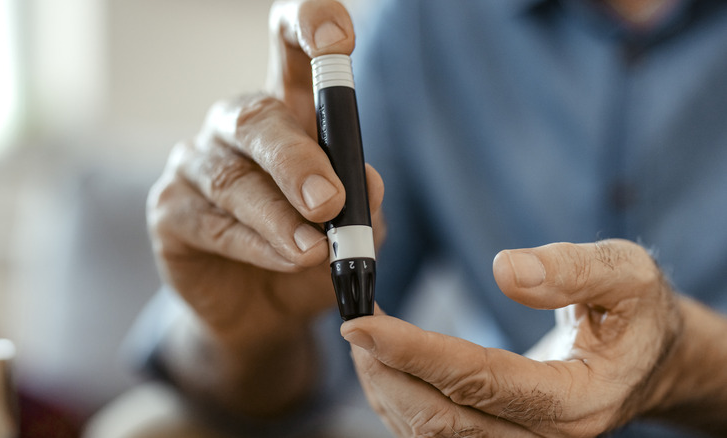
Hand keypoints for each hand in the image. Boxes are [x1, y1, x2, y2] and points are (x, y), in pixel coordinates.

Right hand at [148, 0, 383, 346]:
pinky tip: (285, 261)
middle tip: (329, 202)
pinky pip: (211, 222)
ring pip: (233, 177)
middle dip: (297, 160)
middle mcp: (236, 127)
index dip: (309, 26)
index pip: (289, 48)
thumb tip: (368, 185)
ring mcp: (196, 163)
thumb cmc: (310, 255)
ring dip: (278, 216)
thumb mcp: (351, 231)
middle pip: (258, 118)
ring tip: (313, 251)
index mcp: (289, 112)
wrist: (265, 313)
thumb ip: (363, 205)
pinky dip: (255, 244)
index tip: (341, 41)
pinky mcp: (169, 208)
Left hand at [342, 239, 681, 436]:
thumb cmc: (635, 313)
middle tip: (353, 325)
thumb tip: (507, 270)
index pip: (479, 380)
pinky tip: (385, 362)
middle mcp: (544, 436)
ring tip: (362, 340)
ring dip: (387, 388)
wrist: (650, 357)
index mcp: (577, 400)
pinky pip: (438, 432)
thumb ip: (573, 271)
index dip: (415, 352)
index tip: (363, 324)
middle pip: (443, 421)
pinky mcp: (501, 437)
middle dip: (386, 373)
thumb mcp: (627, 276)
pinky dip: (402, 398)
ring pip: (433, 434)